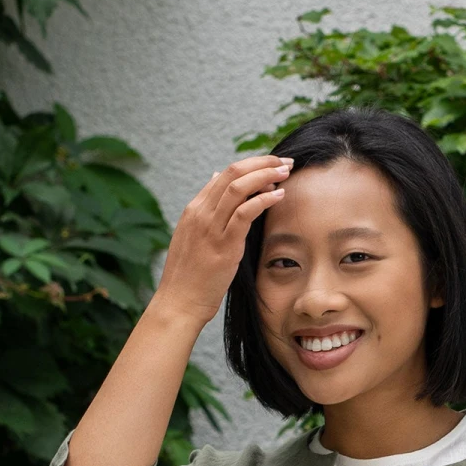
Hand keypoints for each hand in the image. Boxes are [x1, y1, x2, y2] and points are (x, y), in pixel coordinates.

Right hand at [152, 155, 292, 328]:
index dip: (251, 166)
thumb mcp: (193, 236)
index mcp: (194, 209)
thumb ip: (207, 209)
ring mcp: (211, 228)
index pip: (225, 174)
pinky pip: (245, 213)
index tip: (271, 167)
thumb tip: (216, 178)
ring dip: (266, 175)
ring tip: (285, 173)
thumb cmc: (189, 277)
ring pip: (239, 187)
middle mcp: (201, 213)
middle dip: (262, 163)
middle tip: (284, 162)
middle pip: (233, 173)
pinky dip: (264, 200)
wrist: (179, 303)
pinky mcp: (223, 245)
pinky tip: (279, 196)